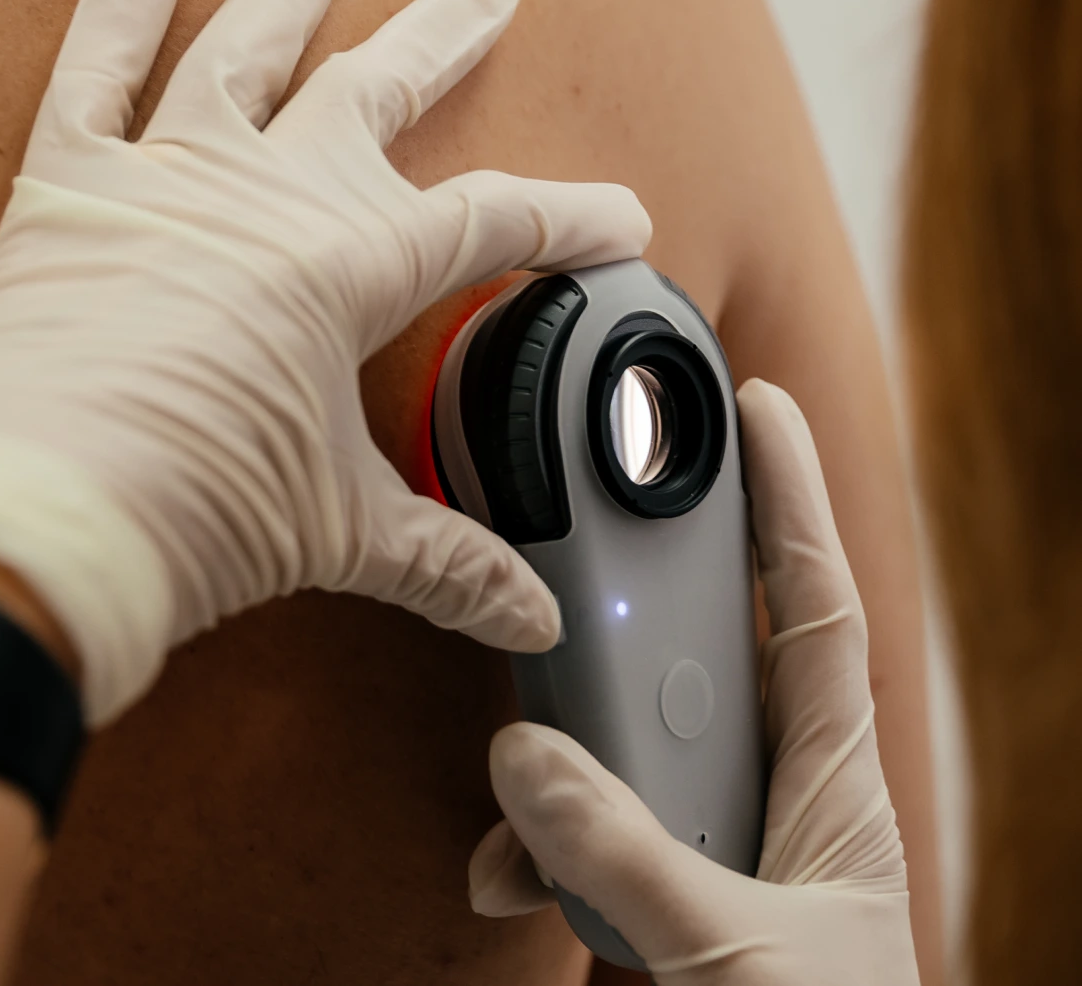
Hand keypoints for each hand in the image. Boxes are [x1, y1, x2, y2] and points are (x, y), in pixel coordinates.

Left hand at [0, 0, 650, 724]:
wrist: (29, 525)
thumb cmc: (190, 519)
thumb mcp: (335, 532)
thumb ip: (443, 560)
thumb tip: (529, 620)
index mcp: (350, 266)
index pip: (495, 222)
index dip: (573, 219)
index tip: (626, 219)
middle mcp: (267, 191)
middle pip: (380, 89)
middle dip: (447, 34)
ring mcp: (165, 174)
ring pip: (249, 39)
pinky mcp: (67, 185)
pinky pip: (96, 65)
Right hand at [467, 379, 919, 984]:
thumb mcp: (736, 957)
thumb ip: (632, 859)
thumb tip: (529, 760)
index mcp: (833, 782)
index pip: (820, 607)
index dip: (797, 499)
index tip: (764, 409)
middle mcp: (775, 796)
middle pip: (701, 659)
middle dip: (638, 608)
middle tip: (579, 550)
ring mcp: (719, 845)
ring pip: (629, 750)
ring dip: (563, 753)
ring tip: (517, 765)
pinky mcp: (668, 897)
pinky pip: (593, 836)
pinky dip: (543, 846)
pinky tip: (507, 871)